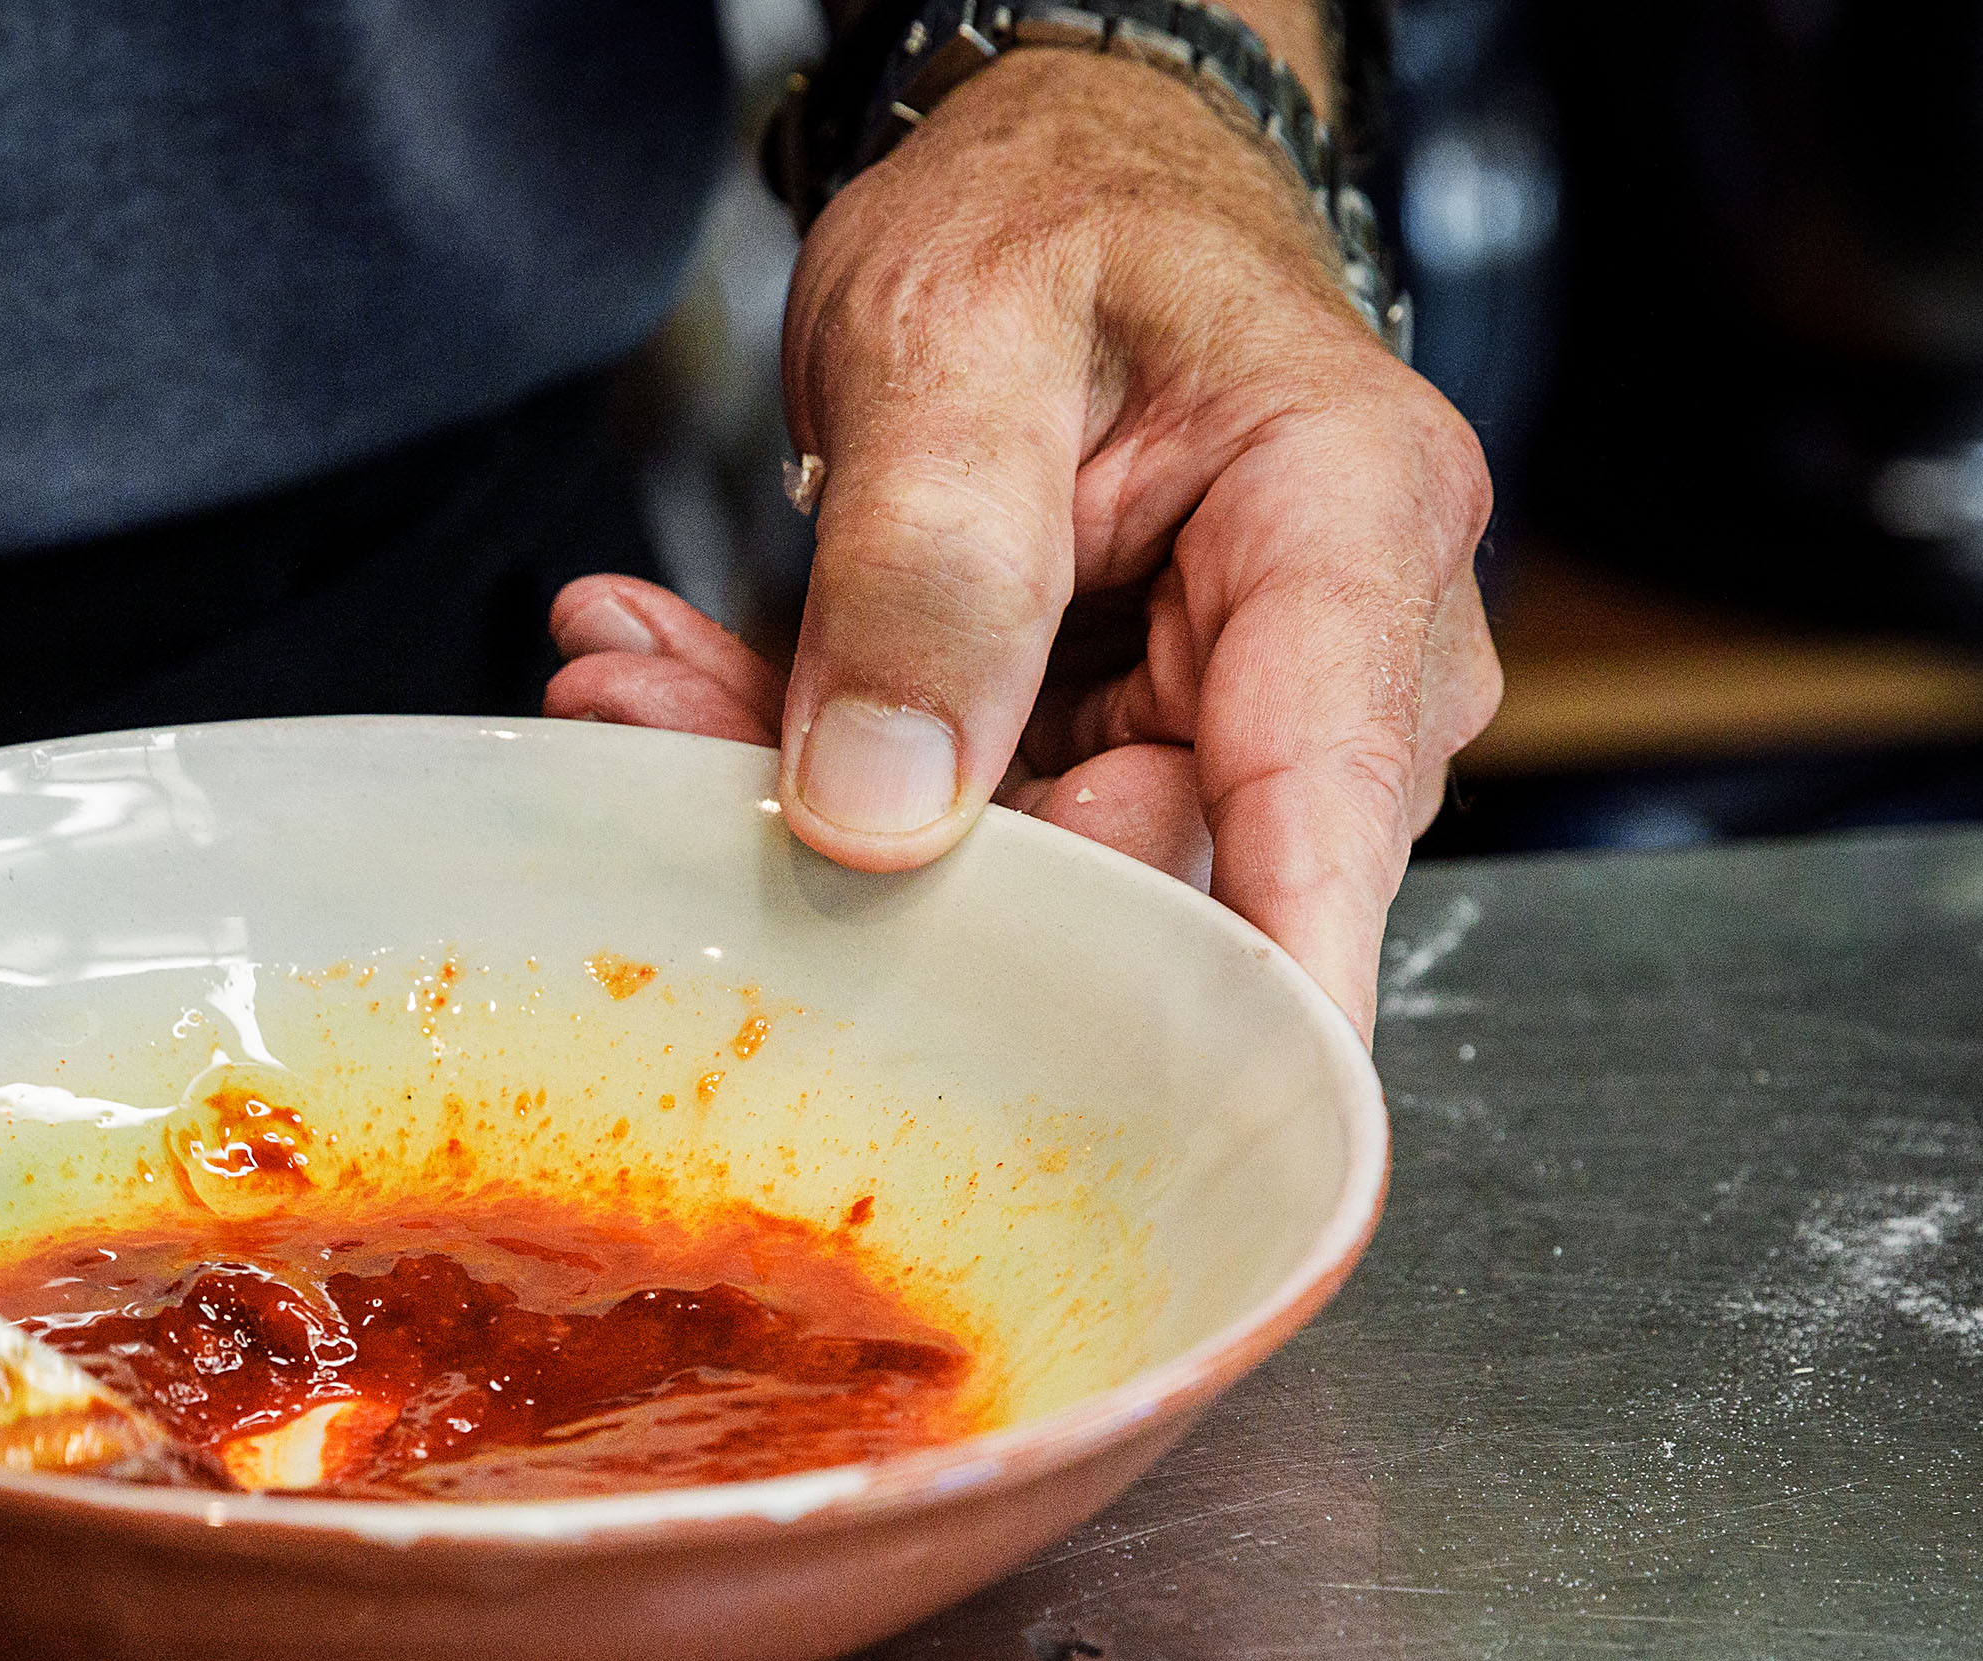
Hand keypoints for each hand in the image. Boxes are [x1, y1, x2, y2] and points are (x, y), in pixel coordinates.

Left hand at [548, 45, 1500, 1038]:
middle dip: (897, 851)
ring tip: (635, 685)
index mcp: (1346, 524)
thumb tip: (889, 819)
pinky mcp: (1135, 767)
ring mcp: (1241, 730)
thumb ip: (926, 567)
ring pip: (1036, 870)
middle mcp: (1341, 659)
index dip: (1261, 1003)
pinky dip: (822, 769)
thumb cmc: (1053, 216)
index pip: (1320, 803)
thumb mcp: (955, 337)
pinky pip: (984, 831)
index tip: (1206, 1151)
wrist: (1062, 187)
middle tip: (652, 729)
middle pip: (1151, 872)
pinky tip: (679, 694)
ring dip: (813, 796)